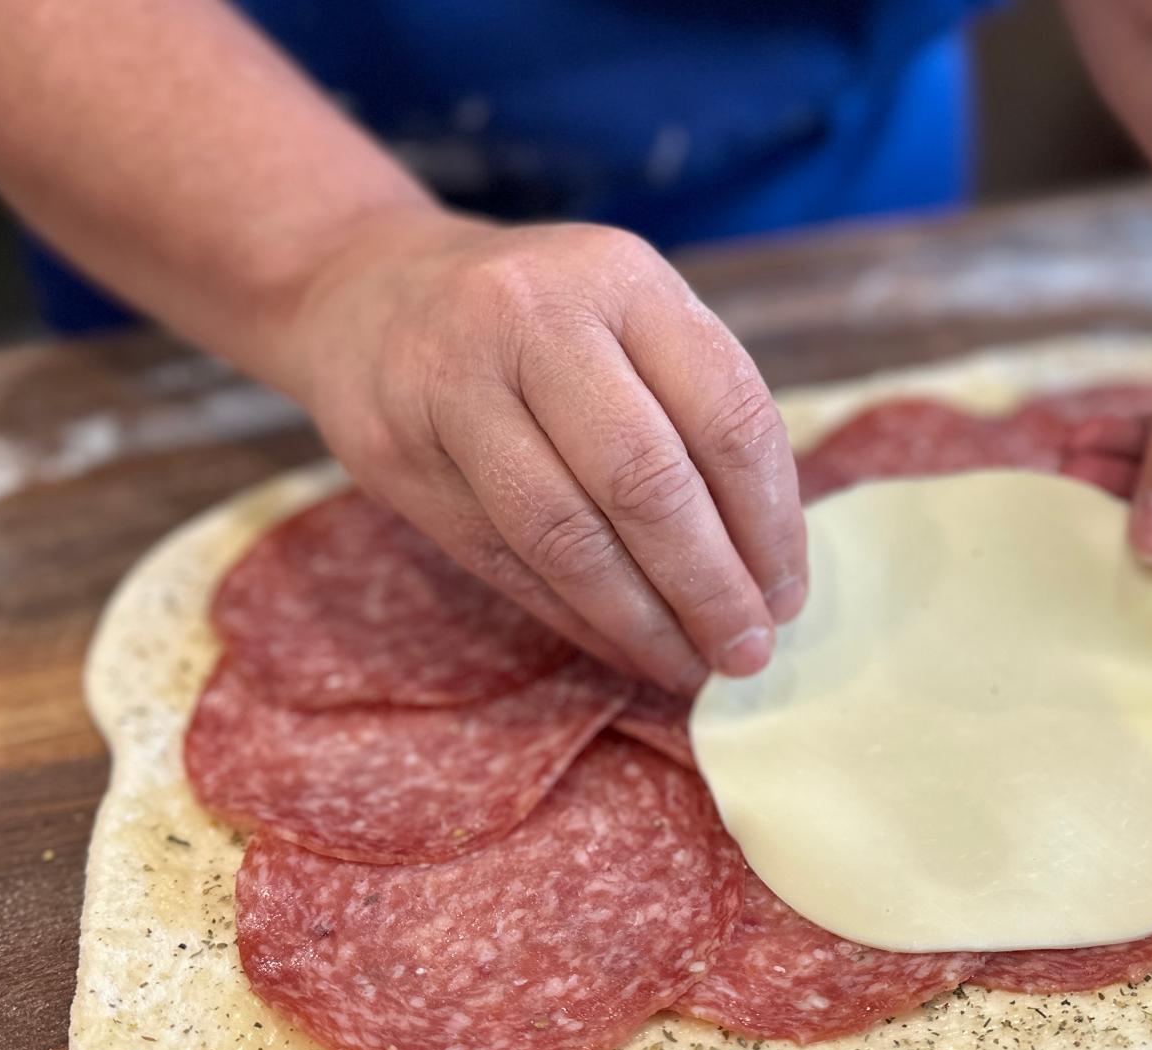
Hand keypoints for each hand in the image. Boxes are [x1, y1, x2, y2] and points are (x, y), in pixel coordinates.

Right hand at [284, 213, 807, 690]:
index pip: (725, 413)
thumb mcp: (623, 315)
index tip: (787, 593)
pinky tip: (624, 648)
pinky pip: (505, 561)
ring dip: (642, 620)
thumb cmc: (535, 320)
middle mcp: (535, 319)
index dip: (768, 522)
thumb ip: (693, 409)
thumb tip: (768, 565)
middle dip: (710, 586)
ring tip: (690, 668)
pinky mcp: (398, 456)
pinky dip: (576, 619)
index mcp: (621, 279)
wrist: (364, 291)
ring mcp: (455, 386)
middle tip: (747, 652)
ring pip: (567, 535)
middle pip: (647, 481)